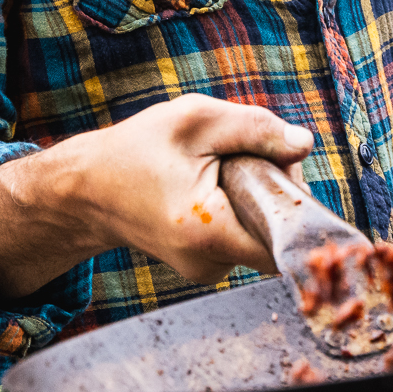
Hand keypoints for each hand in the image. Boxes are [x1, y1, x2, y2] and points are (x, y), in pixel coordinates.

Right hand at [0, 95, 314, 294]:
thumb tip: (304, 143)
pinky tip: (210, 187)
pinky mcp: (207, 264)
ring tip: (213, 169)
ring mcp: (209, 270)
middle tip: (237, 153)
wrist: (88, 189)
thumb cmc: (137, 150)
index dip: (294, 194)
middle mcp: (212, 265)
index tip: (277, 163)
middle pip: (278, 226)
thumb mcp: (196, 121)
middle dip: (273, 184)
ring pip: (262, 227)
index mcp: (211, 234)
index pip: (287, 234)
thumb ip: (256, 129)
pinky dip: (239, 205)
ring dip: (254, 193)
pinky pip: (245, 232)